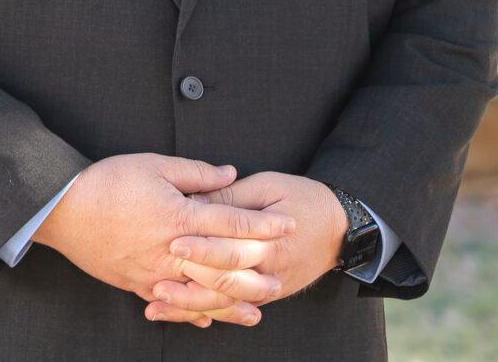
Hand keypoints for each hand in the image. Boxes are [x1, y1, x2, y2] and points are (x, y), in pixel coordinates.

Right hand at [30, 154, 296, 327]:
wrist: (61, 210)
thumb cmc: (106, 182)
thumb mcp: (151, 164)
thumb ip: (194, 172)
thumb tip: (228, 173)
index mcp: (179, 215)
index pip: (232, 221)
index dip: (262, 223)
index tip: (287, 224)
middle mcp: (173, 249)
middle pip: (226, 264)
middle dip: (258, 267)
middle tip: (282, 272)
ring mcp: (156, 271)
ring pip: (203, 292)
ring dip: (233, 301)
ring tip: (258, 307)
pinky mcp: (138, 284)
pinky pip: (172, 304)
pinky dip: (193, 313)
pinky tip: (210, 319)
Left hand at [144, 172, 348, 324]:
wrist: (340, 228)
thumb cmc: (301, 198)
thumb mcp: (269, 186)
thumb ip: (232, 196)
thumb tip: (194, 200)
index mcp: (272, 240)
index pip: (233, 248)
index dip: (202, 247)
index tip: (173, 243)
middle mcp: (271, 269)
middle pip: (227, 280)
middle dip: (190, 280)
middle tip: (157, 277)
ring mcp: (270, 287)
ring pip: (226, 302)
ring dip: (191, 303)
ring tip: (157, 299)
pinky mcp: (266, 296)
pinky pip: (232, 308)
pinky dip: (204, 311)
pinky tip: (176, 311)